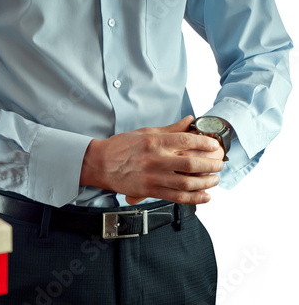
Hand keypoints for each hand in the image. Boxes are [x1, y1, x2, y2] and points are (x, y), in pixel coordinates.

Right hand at [80, 116, 223, 204]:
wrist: (99, 163)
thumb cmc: (120, 146)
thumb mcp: (145, 132)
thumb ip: (169, 129)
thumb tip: (189, 121)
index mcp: (155, 142)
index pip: (186, 141)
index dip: (205, 144)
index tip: (214, 146)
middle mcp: (155, 160)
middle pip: (191, 164)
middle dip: (211, 165)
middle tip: (219, 164)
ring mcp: (153, 177)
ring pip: (187, 183)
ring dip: (206, 183)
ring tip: (214, 180)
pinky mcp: (149, 191)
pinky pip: (176, 197)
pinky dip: (193, 198)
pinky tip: (204, 196)